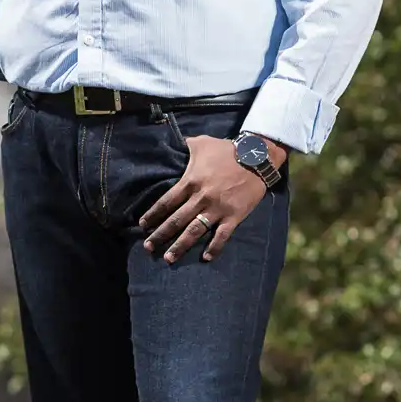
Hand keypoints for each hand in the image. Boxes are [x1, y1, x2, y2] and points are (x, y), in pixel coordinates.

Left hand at [139, 135, 285, 264]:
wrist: (257, 156)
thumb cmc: (227, 150)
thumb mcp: (202, 143)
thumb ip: (184, 146)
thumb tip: (170, 143)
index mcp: (190, 181)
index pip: (166, 202)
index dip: (153, 214)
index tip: (143, 225)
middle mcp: (201, 197)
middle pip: (176, 220)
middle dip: (160, 235)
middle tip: (148, 247)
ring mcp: (217, 208)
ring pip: (194, 231)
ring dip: (180, 246)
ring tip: (168, 259)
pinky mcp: (233, 216)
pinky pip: (222, 235)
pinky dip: (214, 248)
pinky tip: (205, 258)